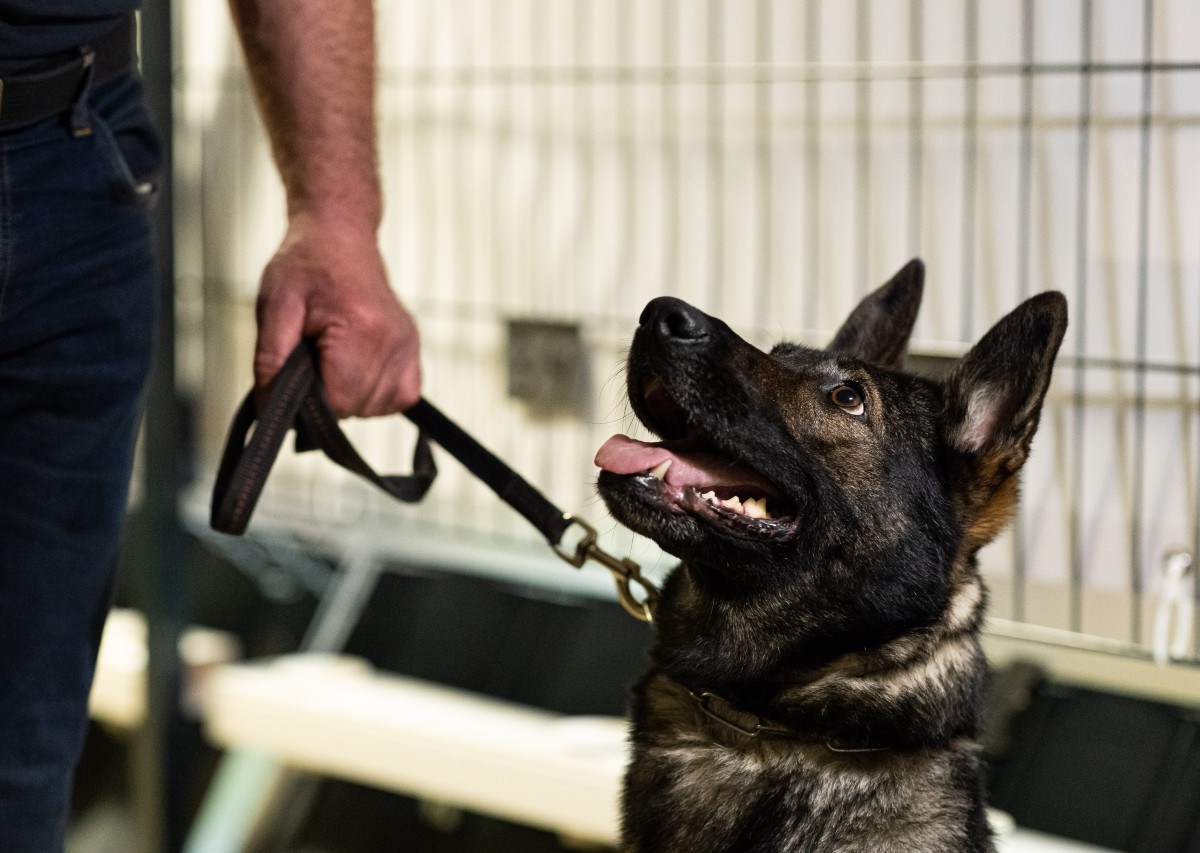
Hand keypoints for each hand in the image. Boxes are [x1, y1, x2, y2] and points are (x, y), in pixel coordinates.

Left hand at [253, 214, 420, 416]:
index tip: (299, 370)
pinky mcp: (414, 348)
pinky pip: (400, 397)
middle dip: (327, 395)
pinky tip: (357, 368)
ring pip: (375, 408)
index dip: (310, 400)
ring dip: (349, 394)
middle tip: (313, 355)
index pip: (339, 403)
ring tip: (333, 356)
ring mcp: (408, 345)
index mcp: (360, 329)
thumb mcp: (274, 307)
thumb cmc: (305, 267)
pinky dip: (375, 394)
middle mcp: (393, 340)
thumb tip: (273, 411)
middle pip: (356, 408)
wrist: (340, 236)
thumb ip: (271, 361)